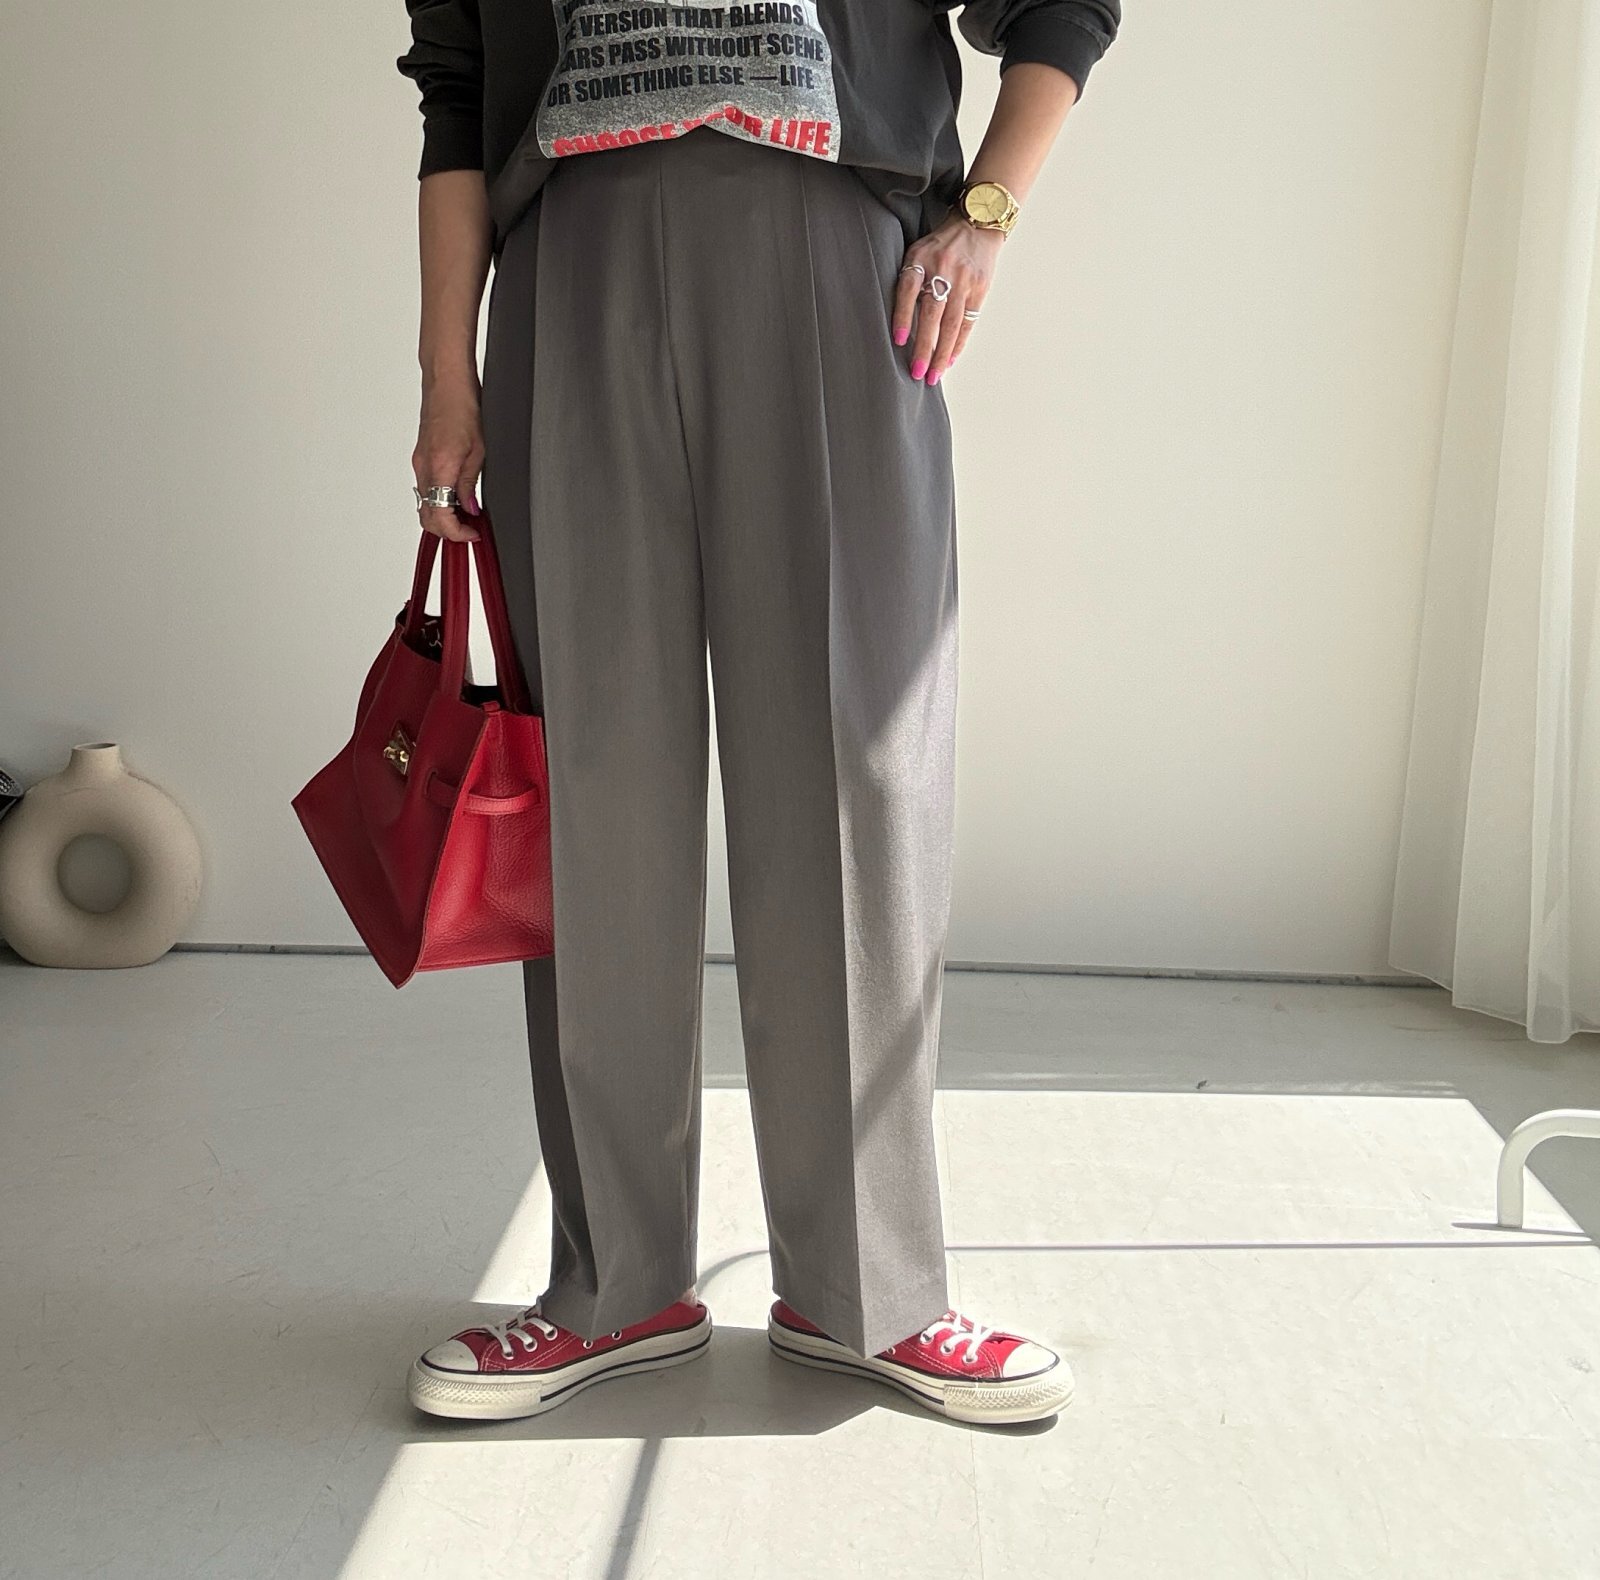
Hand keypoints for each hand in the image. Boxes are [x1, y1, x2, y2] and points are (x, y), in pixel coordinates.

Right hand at [412, 371, 484, 542]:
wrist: (446, 382)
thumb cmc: (463, 406)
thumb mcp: (479, 451)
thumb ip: (471, 484)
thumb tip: (470, 508)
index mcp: (440, 467)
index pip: (440, 516)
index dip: (456, 533)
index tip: (473, 533)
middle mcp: (424, 468)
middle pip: (426, 516)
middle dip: (447, 531)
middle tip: (470, 530)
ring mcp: (419, 463)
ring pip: (424, 504)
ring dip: (442, 517)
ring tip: (465, 515)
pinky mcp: (420, 458)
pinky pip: (425, 489)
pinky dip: (438, 501)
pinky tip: (456, 498)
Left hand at [892, 215, 1004, 385]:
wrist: (977, 224)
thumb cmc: (939, 245)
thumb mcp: (918, 252)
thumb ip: (908, 280)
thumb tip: (898, 322)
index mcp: (920, 259)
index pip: (908, 291)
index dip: (903, 316)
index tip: (899, 341)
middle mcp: (943, 269)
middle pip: (932, 314)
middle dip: (924, 347)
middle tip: (917, 373)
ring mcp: (964, 280)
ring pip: (952, 324)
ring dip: (942, 353)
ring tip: (934, 376)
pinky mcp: (980, 288)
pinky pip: (967, 322)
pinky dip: (958, 344)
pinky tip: (949, 360)